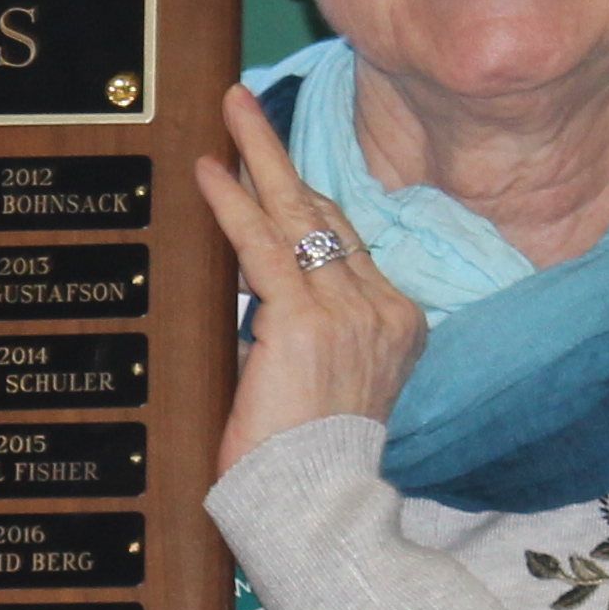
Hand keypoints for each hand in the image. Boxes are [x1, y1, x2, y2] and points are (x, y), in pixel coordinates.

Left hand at [199, 80, 424, 466]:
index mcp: (398, 326)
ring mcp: (351, 311)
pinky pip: (264, 244)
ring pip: (299, 215)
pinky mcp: (307, 319)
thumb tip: (256, 295)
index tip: (278, 167)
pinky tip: (210, 168)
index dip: (306, 198)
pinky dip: (233, 201)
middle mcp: (384, 310)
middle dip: (284, 157)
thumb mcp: (321, 384)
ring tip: (231, 108)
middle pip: (329, 214)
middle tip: (247, 106)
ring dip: (260, 156)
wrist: (313, 503)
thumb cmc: (306, 462)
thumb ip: (301, 332)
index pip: (347, 242)